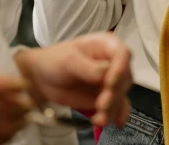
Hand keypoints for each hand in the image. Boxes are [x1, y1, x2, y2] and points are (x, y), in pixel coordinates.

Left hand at [14, 33, 132, 127]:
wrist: (43, 78)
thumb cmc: (55, 60)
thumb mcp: (68, 59)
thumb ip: (87, 66)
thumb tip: (105, 73)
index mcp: (106, 46)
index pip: (122, 54)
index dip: (121, 68)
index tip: (110, 83)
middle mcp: (113, 62)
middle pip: (124, 77)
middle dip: (114, 93)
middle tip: (101, 105)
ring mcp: (111, 81)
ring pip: (120, 94)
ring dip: (113, 108)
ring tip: (100, 119)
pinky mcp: (107, 97)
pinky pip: (118, 106)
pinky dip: (117, 115)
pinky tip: (115, 123)